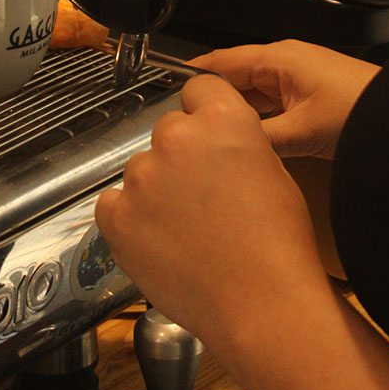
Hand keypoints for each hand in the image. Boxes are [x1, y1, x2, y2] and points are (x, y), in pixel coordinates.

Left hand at [95, 73, 330, 345]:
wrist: (262, 303)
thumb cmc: (276, 245)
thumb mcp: (270, 169)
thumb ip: (234, 143)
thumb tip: (215, 147)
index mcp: (222, 117)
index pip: (197, 87)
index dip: (202, 112)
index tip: (202, 133)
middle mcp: (178, 136)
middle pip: (168, 131)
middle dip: (180, 157)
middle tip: (199, 196)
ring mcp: (143, 176)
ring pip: (141, 170)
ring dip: (155, 191)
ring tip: (185, 230)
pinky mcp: (118, 216)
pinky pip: (112, 204)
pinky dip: (128, 218)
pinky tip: (157, 240)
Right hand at [187, 39, 379, 157]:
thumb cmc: (359, 110)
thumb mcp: (301, 131)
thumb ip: (260, 140)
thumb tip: (230, 148)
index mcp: (278, 59)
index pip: (221, 62)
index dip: (194, 78)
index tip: (168, 93)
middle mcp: (284, 64)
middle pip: (234, 81)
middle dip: (213, 103)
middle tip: (188, 128)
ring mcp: (296, 81)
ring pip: (252, 96)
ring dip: (236, 115)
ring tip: (212, 138)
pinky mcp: (308, 99)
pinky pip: (271, 107)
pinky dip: (257, 122)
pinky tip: (248, 143)